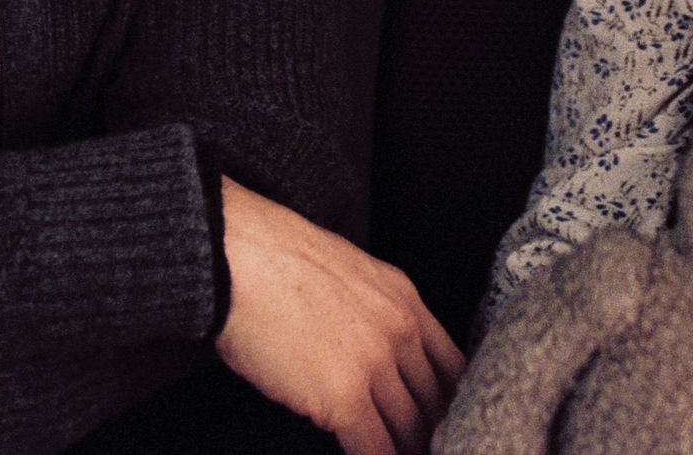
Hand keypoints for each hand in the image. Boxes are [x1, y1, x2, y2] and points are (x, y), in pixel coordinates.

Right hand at [215, 176, 465, 454]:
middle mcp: (401, 331)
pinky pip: (374, 448)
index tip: (445, 426)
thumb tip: (375, 352)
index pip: (453, 367)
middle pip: (437, 404)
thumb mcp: (350, 272)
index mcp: (406, 299)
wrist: (239, 257)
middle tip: (426, 453)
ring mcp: (375, 364)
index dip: (452, 405)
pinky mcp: (344, 397)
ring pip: (411, 430)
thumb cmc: (276, 260)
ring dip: (405, 452)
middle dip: (432, 436)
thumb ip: (375, 311)